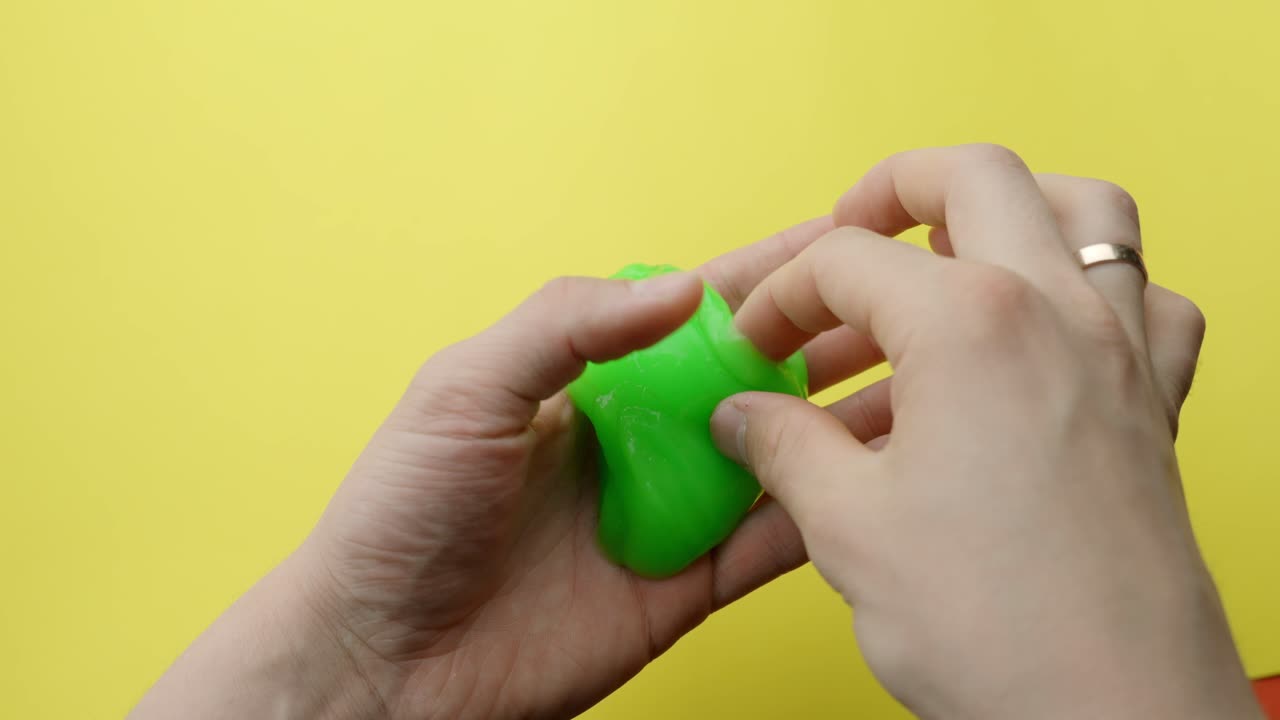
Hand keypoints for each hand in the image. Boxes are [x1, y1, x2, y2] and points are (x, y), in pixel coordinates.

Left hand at [131, 216, 887, 719]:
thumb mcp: (464, 391)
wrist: (382, 660)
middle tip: (917, 305)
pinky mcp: (684, 586)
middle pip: (757, 376)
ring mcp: (667, 512)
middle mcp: (641, 438)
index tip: (849, 237)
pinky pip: (768, 544)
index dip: (772, 273)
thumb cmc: (397, 517)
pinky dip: (824, 515)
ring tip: (930, 385)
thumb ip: (565, 327)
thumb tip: (683, 288)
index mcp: (590, 378)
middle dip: (830, 337)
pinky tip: (878, 482)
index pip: (699, 310)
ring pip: (781, 456)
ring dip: (848, 423)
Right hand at [710, 145, 1260, 718]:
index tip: (754, 343)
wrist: (1111, 713)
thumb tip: (742, 415)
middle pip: (976, 177)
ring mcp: (1120, 349)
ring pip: (1088, 210)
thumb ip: (782, 446)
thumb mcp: (847, 527)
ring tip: (952, 248)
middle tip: (847, 232)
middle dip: (894, 188)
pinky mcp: (1157, 401)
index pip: (846, 263)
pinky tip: (1048, 330)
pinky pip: (1149, 300)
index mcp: (967, 324)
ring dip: (1013, 207)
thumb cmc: (991, 624)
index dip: (780, 296)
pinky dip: (1100, 286)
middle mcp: (1055, 310)